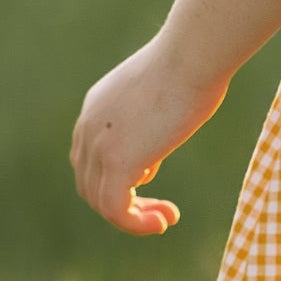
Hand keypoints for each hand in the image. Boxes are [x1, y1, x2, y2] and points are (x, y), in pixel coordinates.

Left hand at [71, 39, 224, 235]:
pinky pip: (117, 211)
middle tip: (162, 209)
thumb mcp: (162, 94)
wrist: (192, 56)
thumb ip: (151, 120)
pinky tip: (164, 223)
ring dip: (134, 218)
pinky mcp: (118, 163)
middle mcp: (88, 128)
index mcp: (95, 108)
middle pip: (90, 184)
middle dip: (124, 202)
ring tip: (166, 217)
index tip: (155, 179)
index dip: (119, 178)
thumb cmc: (193, 65)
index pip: (90, 159)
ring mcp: (99, 147)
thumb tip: (157, 142)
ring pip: (102, 202)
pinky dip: (137, 224)